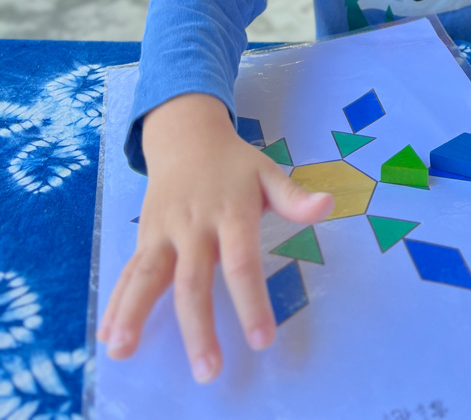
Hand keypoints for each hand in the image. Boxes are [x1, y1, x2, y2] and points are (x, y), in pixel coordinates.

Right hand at [96, 93, 332, 382]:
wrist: (186, 135)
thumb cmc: (234, 165)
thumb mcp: (267, 173)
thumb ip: (294, 198)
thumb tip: (328, 205)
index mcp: (231, 211)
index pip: (241, 262)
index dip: (251, 301)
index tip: (261, 340)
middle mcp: (194, 224)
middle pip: (194, 280)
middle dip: (198, 327)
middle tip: (207, 370)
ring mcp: (165, 231)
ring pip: (149, 275)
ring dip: (135, 313)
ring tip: (124, 352)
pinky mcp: (145, 235)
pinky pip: (130, 271)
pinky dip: (117, 302)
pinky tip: (109, 335)